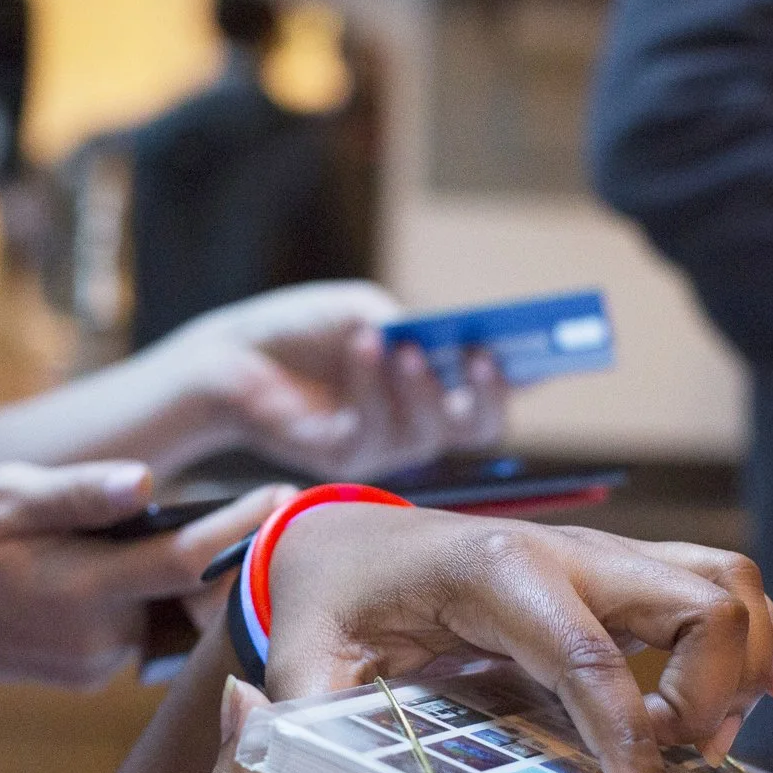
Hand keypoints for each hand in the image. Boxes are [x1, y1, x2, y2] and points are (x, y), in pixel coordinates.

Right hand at [0, 463, 287, 687]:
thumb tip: (146, 482)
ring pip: (175, 624)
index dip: (242, 528)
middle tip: (275, 510)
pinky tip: (171, 563)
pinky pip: (146, 637)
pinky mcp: (82, 676)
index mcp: (81, 593)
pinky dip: (166, 602)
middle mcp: (97, 642)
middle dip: (238, 558)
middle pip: (197, 602)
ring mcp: (91, 667)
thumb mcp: (1, 496)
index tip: (282, 494)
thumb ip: (78, 495)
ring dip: (204, 584)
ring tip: (235, 530)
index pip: (188, 563)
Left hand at [159, 282, 507, 479]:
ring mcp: (382, 449)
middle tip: (481, 354)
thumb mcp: (365, 311)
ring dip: (417, 383)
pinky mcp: (342, 461)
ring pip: (430, 434)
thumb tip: (456, 337)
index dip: (523, 378)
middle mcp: (416, 426)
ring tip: (398, 343)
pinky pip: (375, 430)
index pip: (493, 394)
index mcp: (432, 390)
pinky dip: (371, 382)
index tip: (542, 351)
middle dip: (488, 395)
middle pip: (479, 430)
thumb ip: (412, 325)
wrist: (231, 356)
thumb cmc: (303, 329)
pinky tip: (361, 346)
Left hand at [264, 506, 772, 772]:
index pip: (590, 656)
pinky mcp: (622, 573)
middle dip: (714, 699)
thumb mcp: (307, 663)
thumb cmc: (333, 605)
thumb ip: (326, 729)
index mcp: (493, 574)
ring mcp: (603, 556)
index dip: (633, 739)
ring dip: (747, 667)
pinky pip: (719, 586)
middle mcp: (565, 551)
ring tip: (714, 748)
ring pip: (727, 583)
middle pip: (699, 602)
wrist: (346, 541)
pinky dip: (759, 639)